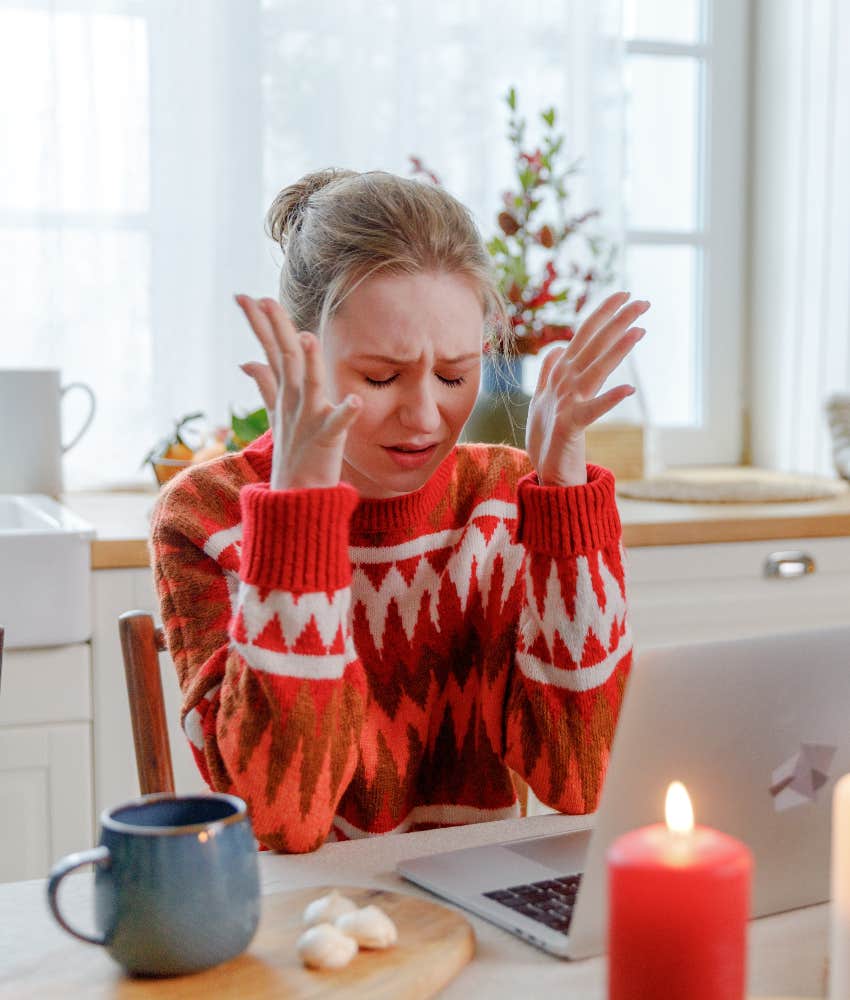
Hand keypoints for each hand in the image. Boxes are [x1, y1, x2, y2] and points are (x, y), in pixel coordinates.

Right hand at [235, 295, 361, 490]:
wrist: (297, 497)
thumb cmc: (294, 453)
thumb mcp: (277, 414)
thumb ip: (264, 385)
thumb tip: (246, 361)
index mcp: (285, 393)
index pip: (271, 351)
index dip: (259, 324)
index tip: (244, 296)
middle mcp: (294, 401)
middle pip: (284, 358)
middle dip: (273, 329)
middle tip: (260, 300)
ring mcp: (309, 419)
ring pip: (308, 385)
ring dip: (308, 362)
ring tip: (308, 337)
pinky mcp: (327, 440)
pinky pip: (337, 425)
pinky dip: (345, 414)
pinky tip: (356, 403)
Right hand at [525, 291, 648, 486]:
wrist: (545, 472)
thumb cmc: (548, 436)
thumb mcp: (544, 399)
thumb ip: (549, 371)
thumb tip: (558, 347)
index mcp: (561, 374)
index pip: (583, 335)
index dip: (602, 313)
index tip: (624, 294)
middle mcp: (563, 382)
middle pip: (592, 345)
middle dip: (616, 321)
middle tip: (642, 302)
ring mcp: (565, 403)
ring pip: (594, 370)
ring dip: (615, 350)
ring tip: (638, 331)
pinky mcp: (569, 427)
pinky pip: (591, 411)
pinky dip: (608, 400)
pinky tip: (628, 390)